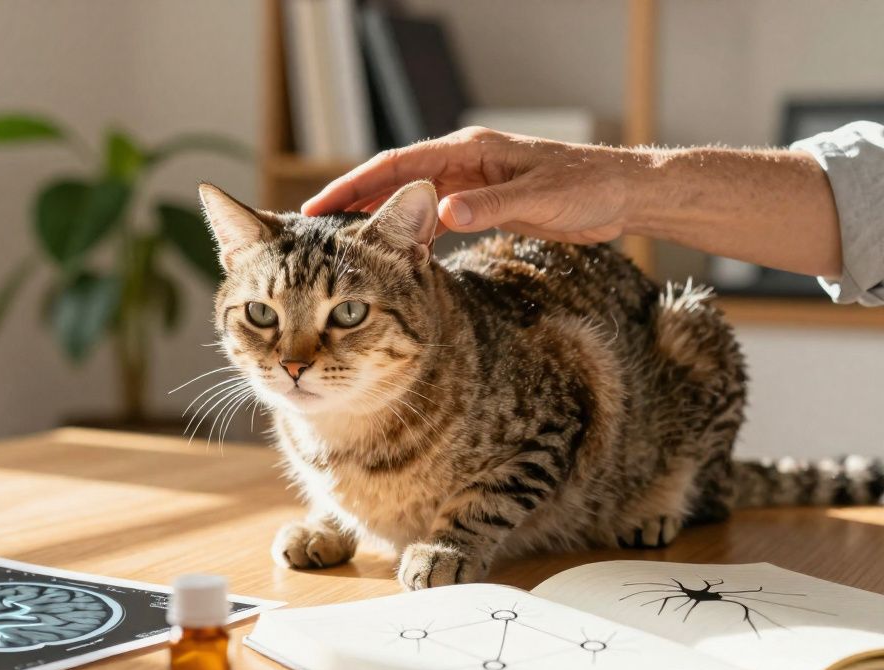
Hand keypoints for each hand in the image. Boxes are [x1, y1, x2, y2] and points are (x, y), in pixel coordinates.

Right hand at [302, 127, 648, 243]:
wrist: (621, 194)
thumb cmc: (586, 188)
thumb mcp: (536, 199)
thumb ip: (487, 207)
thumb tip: (441, 213)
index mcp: (468, 151)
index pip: (397, 165)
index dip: (354, 185)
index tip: (319, 207)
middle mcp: (463, 162)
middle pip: (394, 180)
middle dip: (352, 201)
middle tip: (313, 228)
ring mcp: (471, 182)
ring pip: (409, 199)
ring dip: (376, 218)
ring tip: (340, 243)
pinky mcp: (483, 202)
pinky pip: (433, 216)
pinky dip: (408, 232)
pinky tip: (391, 253)